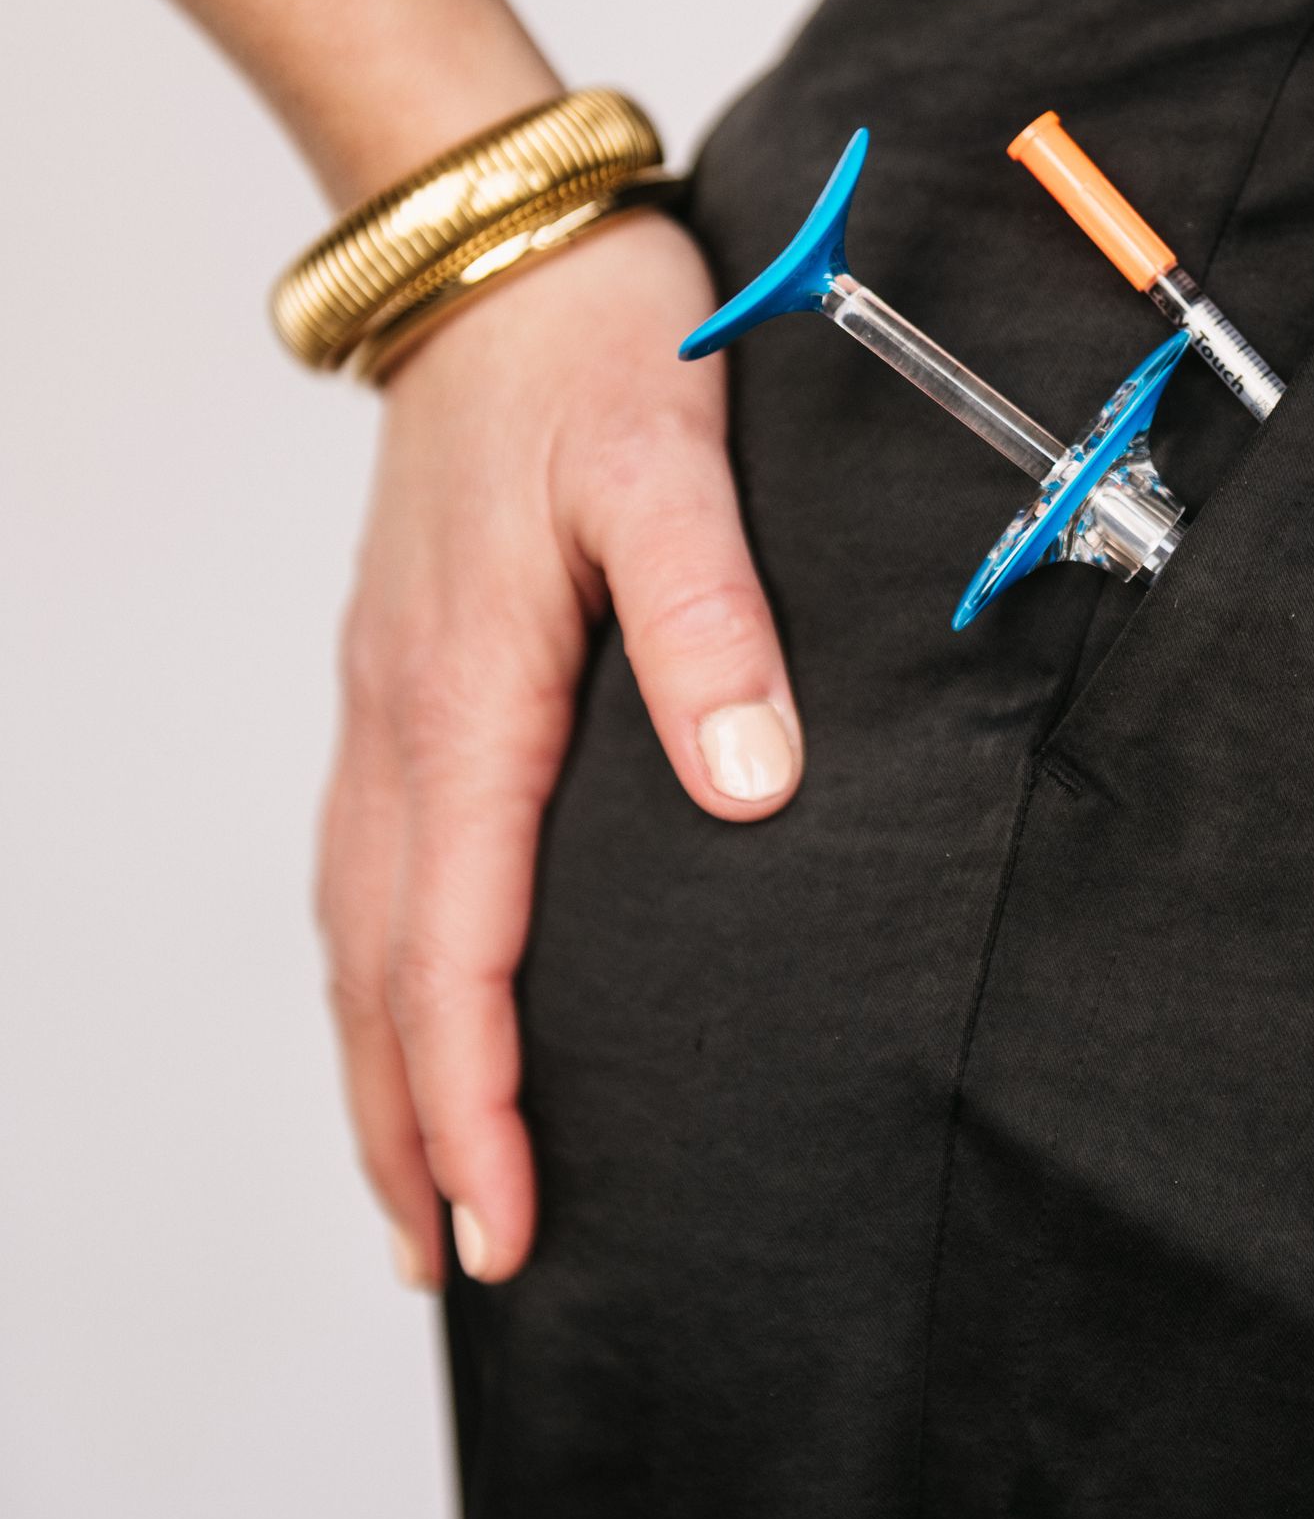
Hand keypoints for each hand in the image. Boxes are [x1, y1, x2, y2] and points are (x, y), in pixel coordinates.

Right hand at [315, 211, 800, 1291]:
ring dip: (382, 1068)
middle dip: (414, 1126)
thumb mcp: (674, 459)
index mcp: (469, 690)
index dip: (476, 1097)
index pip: (456, 944)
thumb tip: (747, 780)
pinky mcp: (403, 677)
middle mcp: (404, 716)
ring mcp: (388, 700)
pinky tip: (406, 1008)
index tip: (504, 1220)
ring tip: (418, 1189)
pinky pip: (368, 863)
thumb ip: (711, 614)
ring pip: (359, 927)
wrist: (502, 254)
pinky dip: (378, 971)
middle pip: (382, 970)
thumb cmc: (596, 347)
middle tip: (459, 1264)